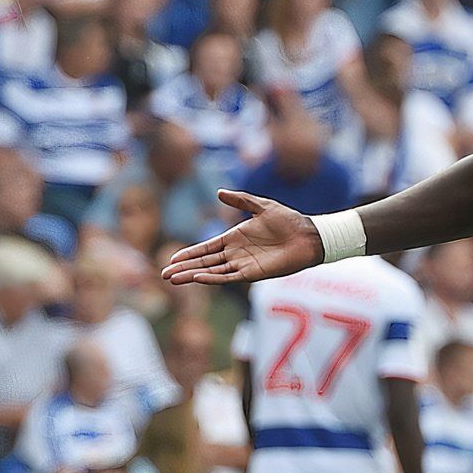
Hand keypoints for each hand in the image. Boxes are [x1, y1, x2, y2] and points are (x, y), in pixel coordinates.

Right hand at [161, 191, 323, 284]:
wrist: (308, 235)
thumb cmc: (288, 220)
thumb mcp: (261, 205)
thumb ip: (240, 200)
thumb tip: (219, 193)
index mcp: (234, 238)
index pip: (205, 248)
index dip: (189, 254)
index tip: (172, 259)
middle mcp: (235, 254)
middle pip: (204, 262)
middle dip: (184, 268)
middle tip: (164, 274)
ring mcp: (242, 264)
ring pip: (212, 272)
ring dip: (192, 275)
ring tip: (174, 279)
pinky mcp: (252, 273)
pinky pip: (228, 277)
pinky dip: (212, 278)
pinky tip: (198, 278)